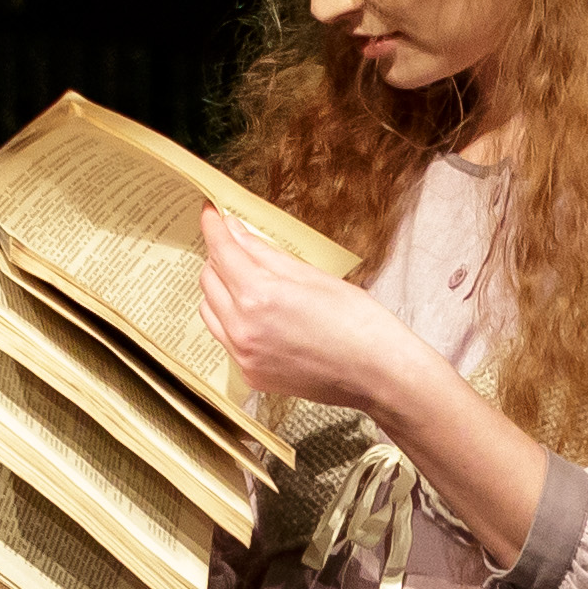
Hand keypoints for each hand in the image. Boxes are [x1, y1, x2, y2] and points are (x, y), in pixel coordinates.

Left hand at [198, 209, 431, 413]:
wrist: (378, 373)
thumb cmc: (358, 323)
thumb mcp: (312, 275)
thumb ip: (266, 254)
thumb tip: (236, 233)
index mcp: (260, 296)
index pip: (222, 251)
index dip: (214, 227)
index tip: (210, 213)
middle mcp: (243, 328)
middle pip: (208, 280)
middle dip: (219, 258)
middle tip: (237, 246)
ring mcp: (245, 356)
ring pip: (211, 311)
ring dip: (221, 291)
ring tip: (247, 282)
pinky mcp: (252, 375)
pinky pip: (226, 339)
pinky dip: (233, 321)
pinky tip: (260, 316)